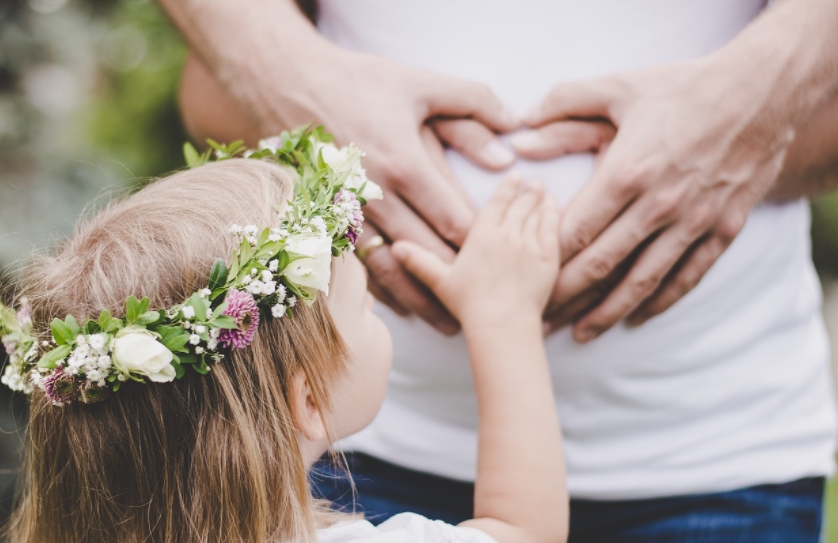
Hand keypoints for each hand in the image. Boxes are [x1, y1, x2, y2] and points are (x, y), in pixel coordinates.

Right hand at [242, 47, 518, 334]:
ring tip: (448, 323)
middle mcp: (377, 195)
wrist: (290, 86)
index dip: (479, 245)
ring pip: (392, 268)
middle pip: (426, 253)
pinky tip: (404, 307)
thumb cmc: (360, 84)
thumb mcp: (420, 85)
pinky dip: (384, 289)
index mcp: (404, 163)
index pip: (452, 218)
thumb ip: (473, 107)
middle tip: (486, 307)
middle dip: (457, 282)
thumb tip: (510, 148)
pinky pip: (361, 265)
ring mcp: (351, 211)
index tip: (504, 264)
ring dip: (421, 299)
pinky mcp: (332, 218)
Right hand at [391, 173, 560, 326]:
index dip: (507, 187)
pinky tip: (556, 208)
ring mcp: (528, 244)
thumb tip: (396, 247)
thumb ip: (420, 261)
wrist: (501, 323)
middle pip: (519, 205)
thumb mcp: (440, 281)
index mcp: (481, 234)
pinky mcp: (547, 258)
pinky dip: (554, 215)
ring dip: (541, 200)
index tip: (515, 174)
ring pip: (537, 213)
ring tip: (545, 190)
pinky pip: (553, 229)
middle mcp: (506, 233)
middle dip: (527, 191)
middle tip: (533, 180)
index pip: (497, 203)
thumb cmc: (469, 306)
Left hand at [521, 55, 796, 341]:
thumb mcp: (619, 87)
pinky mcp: (723, 229)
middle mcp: (658, 205)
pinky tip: (637, 318)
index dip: (545, 263)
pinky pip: (687, 276)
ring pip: (642, 282)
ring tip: (580, 333)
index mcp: (627, 173)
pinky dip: (660, 301)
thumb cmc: (684, 88)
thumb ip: (564, 104)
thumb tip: (519, 127)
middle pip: (601, 265)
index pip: (575, 232)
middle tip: (541, 319)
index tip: (524, 280)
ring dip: (608, 312)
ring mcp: (693, 222)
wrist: (763, 92)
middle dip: (566, 297)